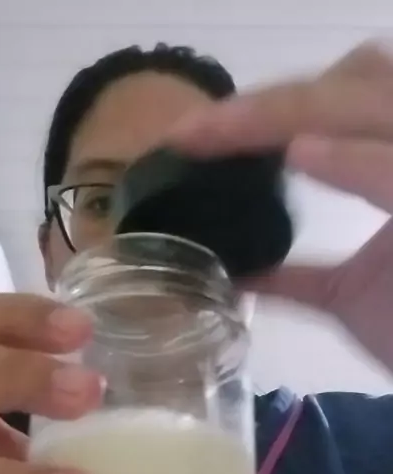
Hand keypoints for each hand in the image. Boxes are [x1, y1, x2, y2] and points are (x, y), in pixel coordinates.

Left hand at [168, 41, 392, 372]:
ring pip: (373, 101)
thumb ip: (294, 277)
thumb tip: (235, 275)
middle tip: (193, 134)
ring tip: (221, 132)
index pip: (342, 104)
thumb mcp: (346, 298)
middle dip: (271, 102)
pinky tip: (300, 155)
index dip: (271, 109)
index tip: (194, 139)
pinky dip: (355, 161)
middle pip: (356, 83)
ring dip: (292, 111)